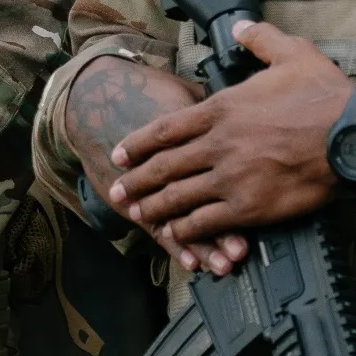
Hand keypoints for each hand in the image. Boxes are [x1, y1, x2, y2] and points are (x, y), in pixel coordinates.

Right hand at [64, 55, 249, 274]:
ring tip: (225, 262)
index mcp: (189, 133)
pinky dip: (174, 244)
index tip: (260, 203)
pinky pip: (156, 226)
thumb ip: (217, 112)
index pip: (218, 161)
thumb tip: (253, 114)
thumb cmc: (147, 94)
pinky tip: (191, 262)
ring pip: (180, 217)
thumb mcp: (187, 92)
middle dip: (224, 224)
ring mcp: (150, 185)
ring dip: (204, 243)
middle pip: (200, 196)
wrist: (95, 99)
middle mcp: (171, 162)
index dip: (238, 183)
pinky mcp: (135, 199)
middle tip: (243, 246)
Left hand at [110, 20, 352, 246]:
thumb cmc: (326, 97)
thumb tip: (240, 27)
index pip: (165, 129)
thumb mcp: (292, 52)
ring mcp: (230, 178)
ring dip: (154, 208)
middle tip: (118, 190)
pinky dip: (186, 230)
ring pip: (178, 197)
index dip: (138, 144)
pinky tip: (175, 234)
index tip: (121, 154)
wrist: (353, 137)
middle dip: (136, 180)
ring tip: (138, 215)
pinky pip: (205, 222)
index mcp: (222, 110)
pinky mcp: (248, 208)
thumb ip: (260, 39)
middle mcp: (217, 145)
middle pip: (163, 167)